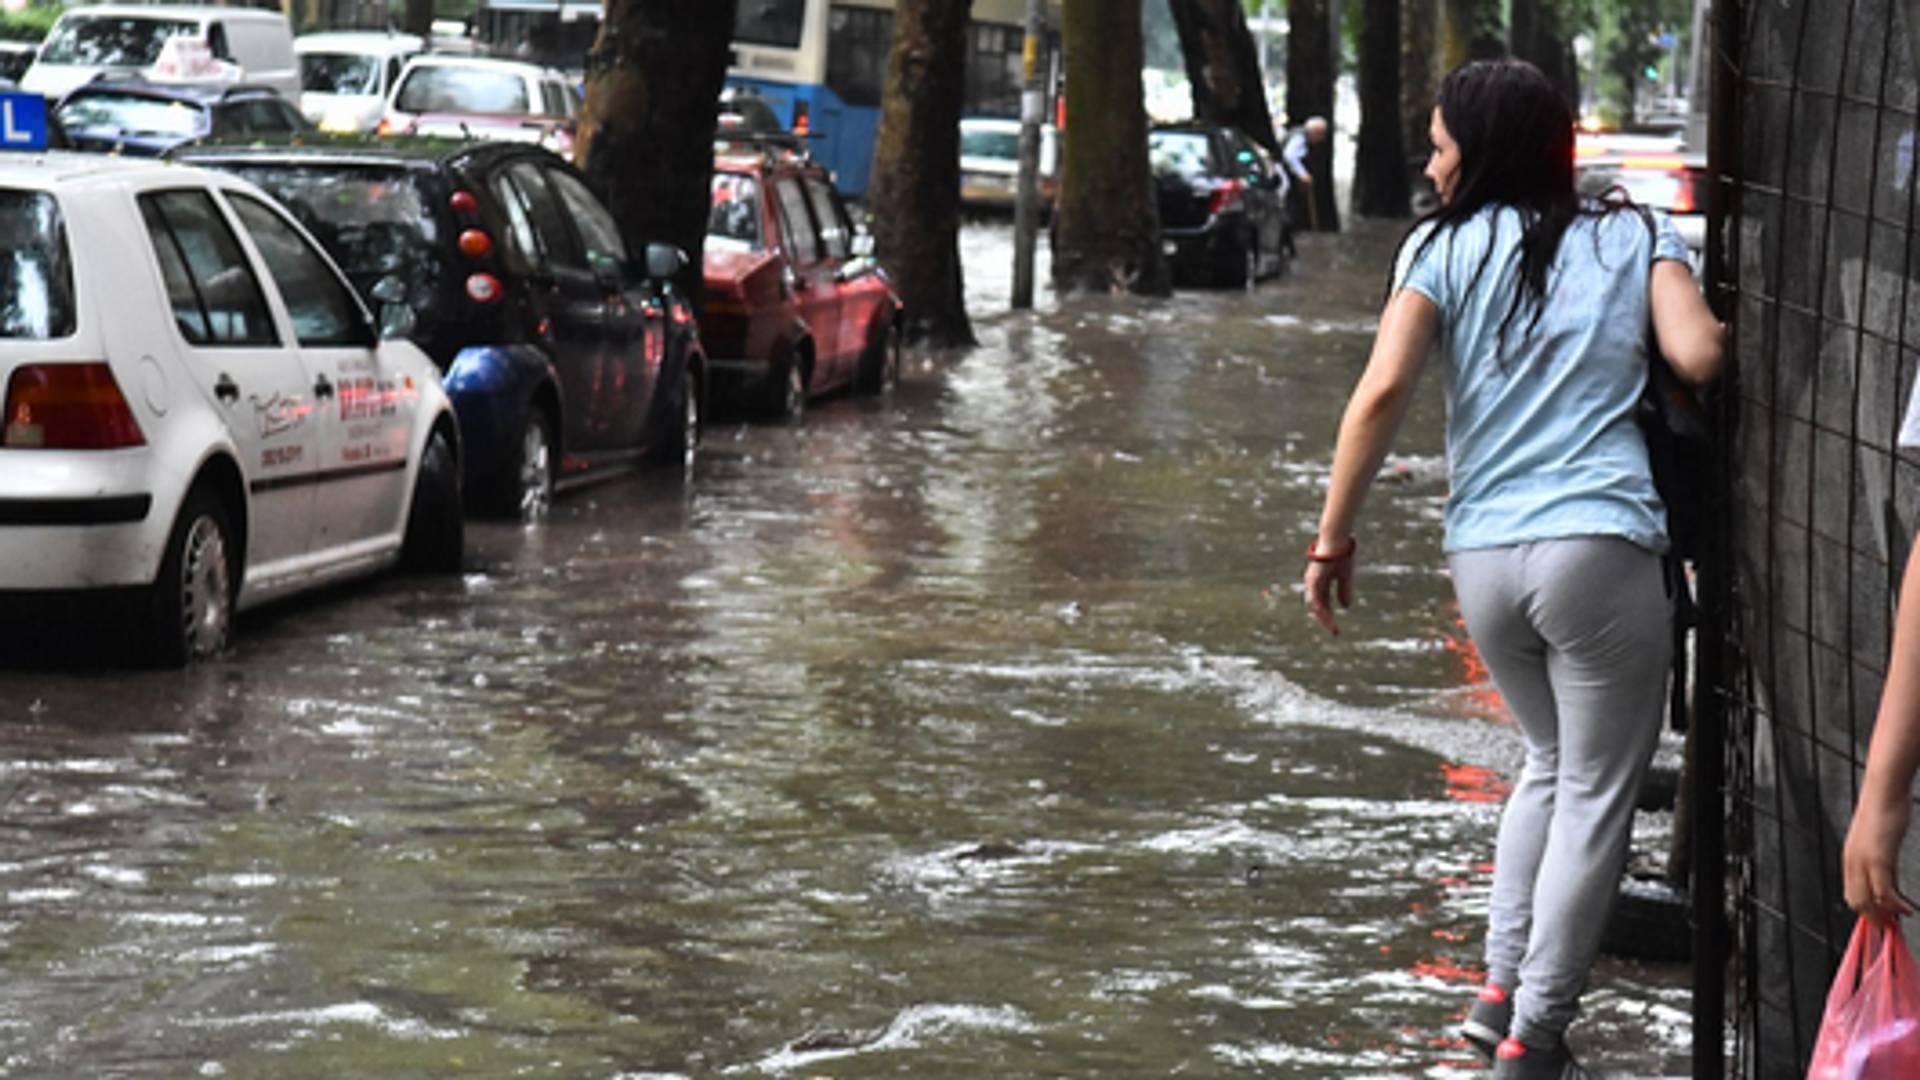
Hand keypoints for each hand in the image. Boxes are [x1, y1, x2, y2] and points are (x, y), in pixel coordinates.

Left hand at [1303, 547, 1353, 635]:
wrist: (1337, 540)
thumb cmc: (1340, 553)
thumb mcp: (1345, 576)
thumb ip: (1344, 590)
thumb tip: (1345, 607)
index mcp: (1320, 580)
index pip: (1323, 602)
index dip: (1329, 613)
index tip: (1336, 625)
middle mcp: (1313, 582)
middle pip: (1317, 606)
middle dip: (1326, 619)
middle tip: (1335, 632)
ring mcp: (1312, 581)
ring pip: (1316, 605)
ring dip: (1324, 618)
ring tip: (1333, 629)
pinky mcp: (1313, 580)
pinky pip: (1317, 599)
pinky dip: (1322, 610)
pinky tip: (1329, 618)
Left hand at [1844, 793, 1915, 922]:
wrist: (1884, 791)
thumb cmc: (1884, 812)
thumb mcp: (1879, 842)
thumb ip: (1881, 862)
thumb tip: (1888, 883)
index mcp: (1850, 858)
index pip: (1851, 893)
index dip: (1866, 911)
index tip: (1883, 920)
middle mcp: (1852, 861)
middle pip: (1855, 901)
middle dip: (1874, 918)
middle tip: (1893, 927)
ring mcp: (1863, 860)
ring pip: (1867, 899)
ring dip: (1886, 914)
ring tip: (1903, 918)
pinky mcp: (1878, 858)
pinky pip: (1883, 891)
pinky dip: (1896, 905)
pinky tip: (1909, 908)